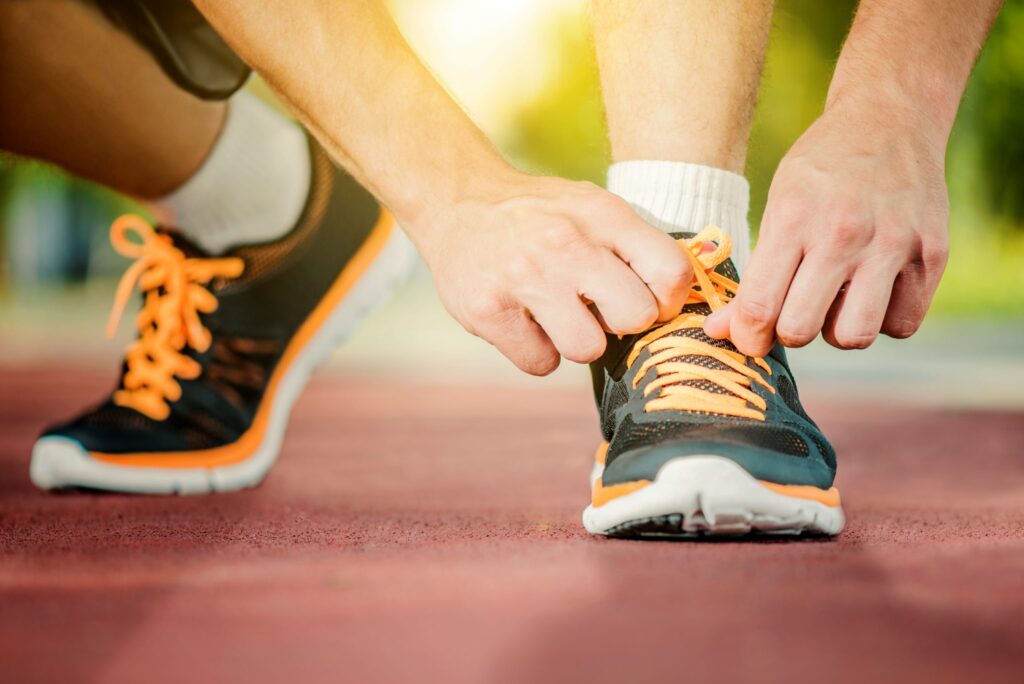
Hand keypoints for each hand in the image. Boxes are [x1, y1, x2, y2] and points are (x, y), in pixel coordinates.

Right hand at [414, 175, 691, 374]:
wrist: (457, 200)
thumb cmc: (539, 213)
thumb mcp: (592, 207)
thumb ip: (636, 246)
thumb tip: (679, 301)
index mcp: (601, 216)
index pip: (671, 272)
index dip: (668, 299)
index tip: (648, 299)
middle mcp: (564, 244)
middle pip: (636, 317)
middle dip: (622, 322)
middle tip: (597, 308)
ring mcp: (521, 278)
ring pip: (587, 349)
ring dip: (577, 341)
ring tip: (558, 314)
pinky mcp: (486, 310)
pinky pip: (541, 363)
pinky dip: (536, 351)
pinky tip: (524, 322)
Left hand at [704, 98, 949, 353]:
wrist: (890, 120)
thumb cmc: (821, 173)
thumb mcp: (777, 210)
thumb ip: (753, 277)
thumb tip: (718, 333)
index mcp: (794, 218)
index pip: (759, 307)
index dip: (747, 337)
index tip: (750, 336)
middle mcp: (844, 233)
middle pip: (801, 330)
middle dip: (790, 332)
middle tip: (795, 309)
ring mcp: (893, 244)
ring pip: (854, 337)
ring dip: (838, 331)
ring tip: (837, 301)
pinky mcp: (932, 254)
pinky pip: (902, 326)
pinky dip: (884, 320)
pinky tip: (874, 291)